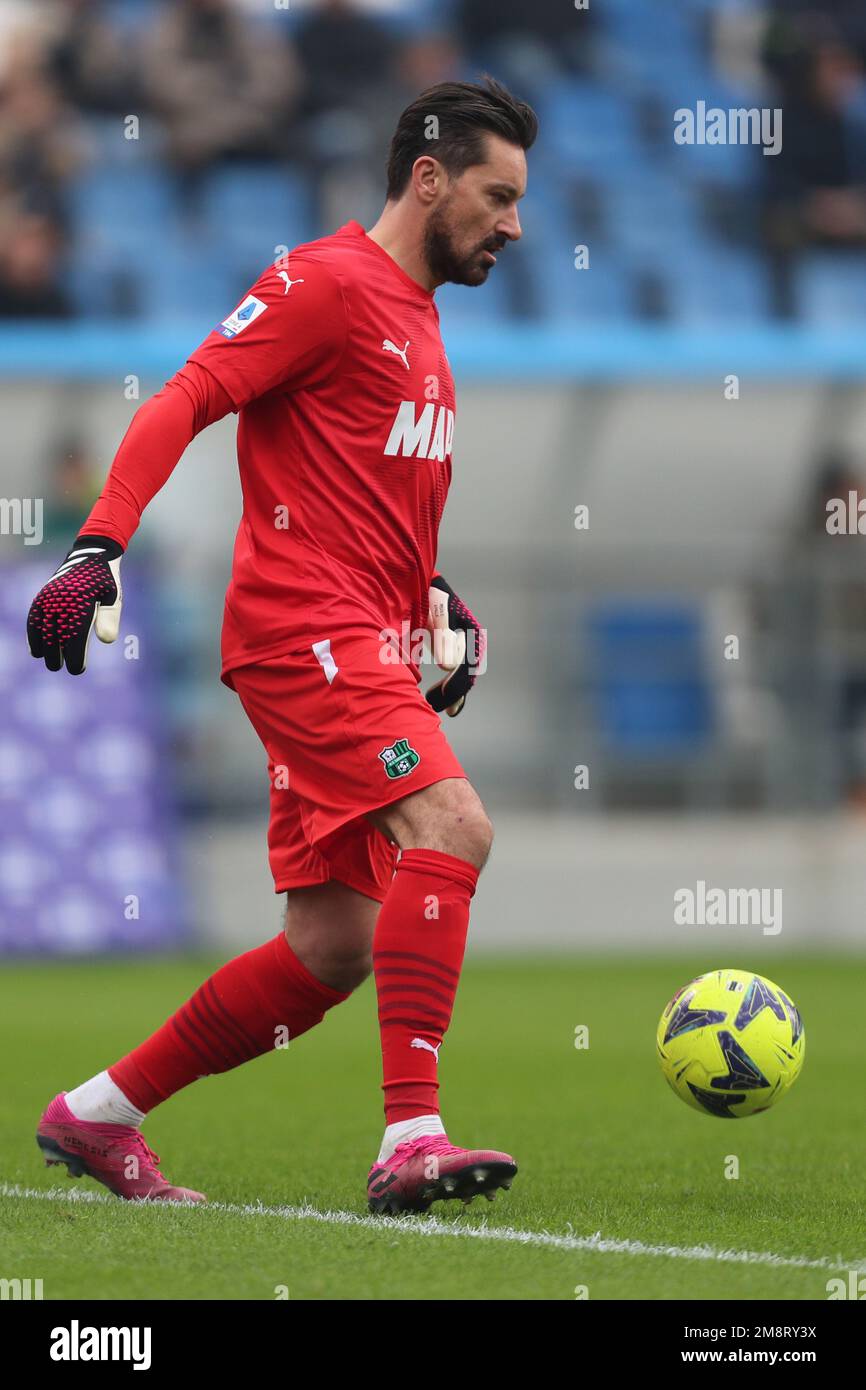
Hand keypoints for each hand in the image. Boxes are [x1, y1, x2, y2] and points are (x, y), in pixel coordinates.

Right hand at [27, 534, 123, 673]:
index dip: (75, 657)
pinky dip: (33, 635)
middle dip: (57, 656)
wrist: (91, 554)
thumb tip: (106, 641)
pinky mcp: (43, 595)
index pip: (75, 637)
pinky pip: (34, 618)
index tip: (77, 670)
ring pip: (42, 629)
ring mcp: (50, 597)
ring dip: (44, 649)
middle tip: (62, 668)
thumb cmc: (105, 580)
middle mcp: (62, 600)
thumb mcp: (113, 597)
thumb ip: (110, 618)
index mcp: (82, 601)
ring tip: (50, 662)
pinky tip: (36, 650)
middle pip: (55, 636)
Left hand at [425, 574, 484, 716]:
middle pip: (466, 676)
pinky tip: (437, 699)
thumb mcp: (436, 612)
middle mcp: (472, 643)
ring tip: (432, 704)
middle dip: (451, 693)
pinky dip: (448, 688)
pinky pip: (455, 674)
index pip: (466, 667)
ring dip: (450, 693)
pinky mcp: (452, 650)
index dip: (454, 685)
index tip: (438, 697)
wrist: (425, 584)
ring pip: (461, 677)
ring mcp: (463, 648)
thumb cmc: (431, 595)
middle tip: (431, 705)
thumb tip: (448, 666)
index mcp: (472, 634)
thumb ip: (442, 636)